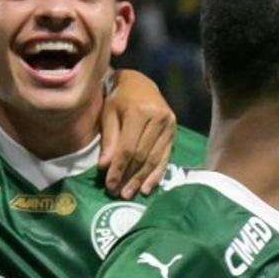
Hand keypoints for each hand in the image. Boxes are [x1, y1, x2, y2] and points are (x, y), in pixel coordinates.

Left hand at [99, 69, 175, 198]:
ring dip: (142, 179)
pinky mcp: (174, 132)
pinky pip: (165, 157)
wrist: (139, 83)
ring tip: (130, 194)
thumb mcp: (108, 114)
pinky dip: (156, 174)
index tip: (109, 185)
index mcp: (140, 111)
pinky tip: (147, 188)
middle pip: (142, 155)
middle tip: (118, 194)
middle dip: (129, 177)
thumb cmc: (118, 98)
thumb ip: (109, 140)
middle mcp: (159, 118)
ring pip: (155, 159)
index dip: (118, 168)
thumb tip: (104, 167)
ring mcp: (170, 125)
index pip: (128, 148)